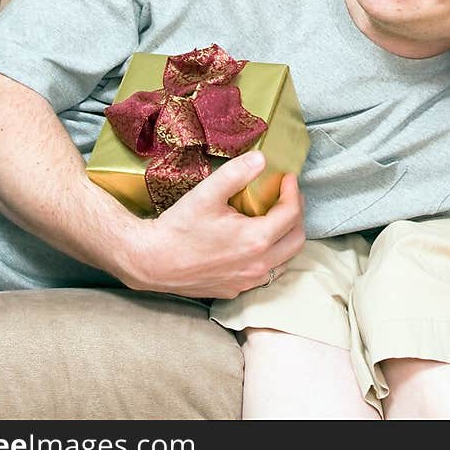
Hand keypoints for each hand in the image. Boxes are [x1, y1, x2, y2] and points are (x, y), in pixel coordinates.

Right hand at [126, 152, 305, 299]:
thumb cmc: (179, 227)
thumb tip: (262, 159)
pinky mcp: (235, 290)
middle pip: (297, 240)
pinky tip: (255, 242)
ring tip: (274, 217)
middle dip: (296, 214)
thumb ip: (238, 172)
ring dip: (286, 237)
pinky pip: (265, 274)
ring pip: (284, 261)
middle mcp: (258, 265)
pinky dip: (270, 256)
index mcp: (256, 239)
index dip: (293, 192)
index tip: (287, 178)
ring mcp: (247, 281)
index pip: (292, 214)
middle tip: (285, 196)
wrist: (152, 261)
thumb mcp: (208, 192)